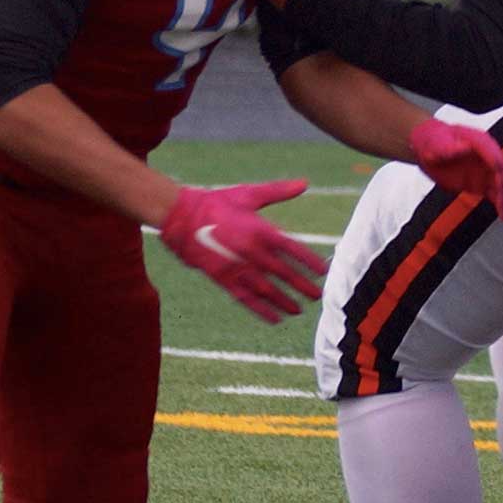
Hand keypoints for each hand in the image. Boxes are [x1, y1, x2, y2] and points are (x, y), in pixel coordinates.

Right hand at [159, 181, 326, 323]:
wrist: (179, 216)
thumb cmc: (216, 203)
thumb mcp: (248, 194)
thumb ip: (277, 191)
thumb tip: (304, 183)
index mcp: (260, 230)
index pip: (293, 249)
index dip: (310, 261)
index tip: (323, 272)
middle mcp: (251, 252)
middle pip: (283, 273)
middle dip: (302, 287)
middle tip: (318, 297)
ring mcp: (236, 267)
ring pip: (266, 290)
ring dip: (284, 301)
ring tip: (299, 311)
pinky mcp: (222, 278)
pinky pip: (244, 298)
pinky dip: (260, 310)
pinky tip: (274, 319)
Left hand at [408, 119, 502, 219]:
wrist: (426, 148)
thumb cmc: (433, 141)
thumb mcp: (436, 143)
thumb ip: (449, 147)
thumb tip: (465, 148)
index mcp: (479, 142)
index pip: (494, 154)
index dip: (497, 168)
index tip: (500, 181)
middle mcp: (486, 156)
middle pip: (502, 171)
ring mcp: (484, 169)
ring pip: (501, 184)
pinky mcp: (481, 182)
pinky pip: (494, 193)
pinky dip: (499, 203)